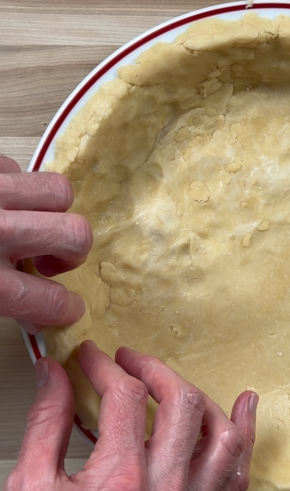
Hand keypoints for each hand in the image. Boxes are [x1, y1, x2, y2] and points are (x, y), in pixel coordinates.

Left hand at [0, 155, 91, 332]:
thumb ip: (4, 306)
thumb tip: (38, 317)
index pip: (52, 300)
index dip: (67, 309)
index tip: (70, 307)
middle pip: (75, 233)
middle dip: (73, 251)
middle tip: (51, 261)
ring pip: (58, 190)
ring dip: (53, 212)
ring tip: (30, 225)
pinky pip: (19, 169)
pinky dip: (16, 188)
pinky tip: (1, 204)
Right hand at [3, 341, 257, 490]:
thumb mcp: (33, 490)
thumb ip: (45, 426)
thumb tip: (53, 375)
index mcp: (120, 478)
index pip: (124, 395)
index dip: (104, 366)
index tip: (91, 358)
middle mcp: (166, 487)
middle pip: (180, 402)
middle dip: (153, 369)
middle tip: (130, 361)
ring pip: (220, 433)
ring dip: (199, 397)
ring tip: (175, 381)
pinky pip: (238, 469)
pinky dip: (244, 432)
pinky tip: (243, 407)